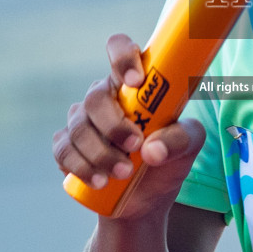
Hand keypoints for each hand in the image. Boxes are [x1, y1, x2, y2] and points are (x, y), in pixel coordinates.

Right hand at [53, 34, 205, 219]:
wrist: (146, 201)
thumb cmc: (168, 160)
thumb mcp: (188, 147)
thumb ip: (181, 139)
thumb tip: (152, 149)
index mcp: (133, 84)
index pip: (119, 49)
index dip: (123, 57)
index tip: (135, 81)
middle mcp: (104, 97)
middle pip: (96, 97)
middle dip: (114, 125)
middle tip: (135, 146)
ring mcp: (81, 121)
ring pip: (79, 127)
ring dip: (101, 153)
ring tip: (123, 173)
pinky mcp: (66, 147)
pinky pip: (64, 150)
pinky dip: (82, 166)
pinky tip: (99, 180)